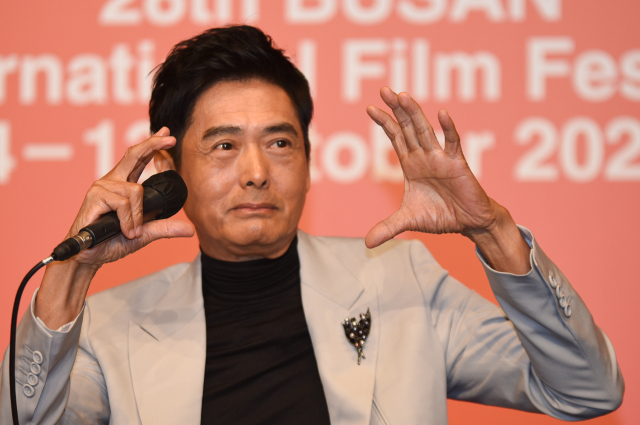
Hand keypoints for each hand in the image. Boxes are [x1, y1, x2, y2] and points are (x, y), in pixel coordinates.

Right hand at [66, 126, 194, 268]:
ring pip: (135, 191)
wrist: (89, 256)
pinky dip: (129, 220)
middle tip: (170, 138)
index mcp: (122, 185)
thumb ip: (165, 228)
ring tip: (131, 232)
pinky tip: (125, 230)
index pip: (139, 160)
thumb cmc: (111, 242)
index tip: (167, 134)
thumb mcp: (145, 234)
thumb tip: (190, 230)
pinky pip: (123, 204)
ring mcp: (102, 187)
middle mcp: (112, 181)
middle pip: (134, 155)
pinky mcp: (95, 197)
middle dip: (152, 144)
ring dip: (138, 216)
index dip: (153, 145)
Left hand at [365, 88, 530, 273]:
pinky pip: (453, 143)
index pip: (396, 138)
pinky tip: (442, 114)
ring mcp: (441, 158)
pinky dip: (448, 129)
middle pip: (408, 127)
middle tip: (384, 90)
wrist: (468, 223)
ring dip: (414, 113)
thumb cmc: (441, 216)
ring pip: (425, 130)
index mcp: (411, 165)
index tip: (370, 108)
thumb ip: (388, 228)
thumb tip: (366, 244)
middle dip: (396, 109)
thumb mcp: (409, 221)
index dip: (384, 123)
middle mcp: (424, 156)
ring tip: (403, 95)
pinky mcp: (458, 164)